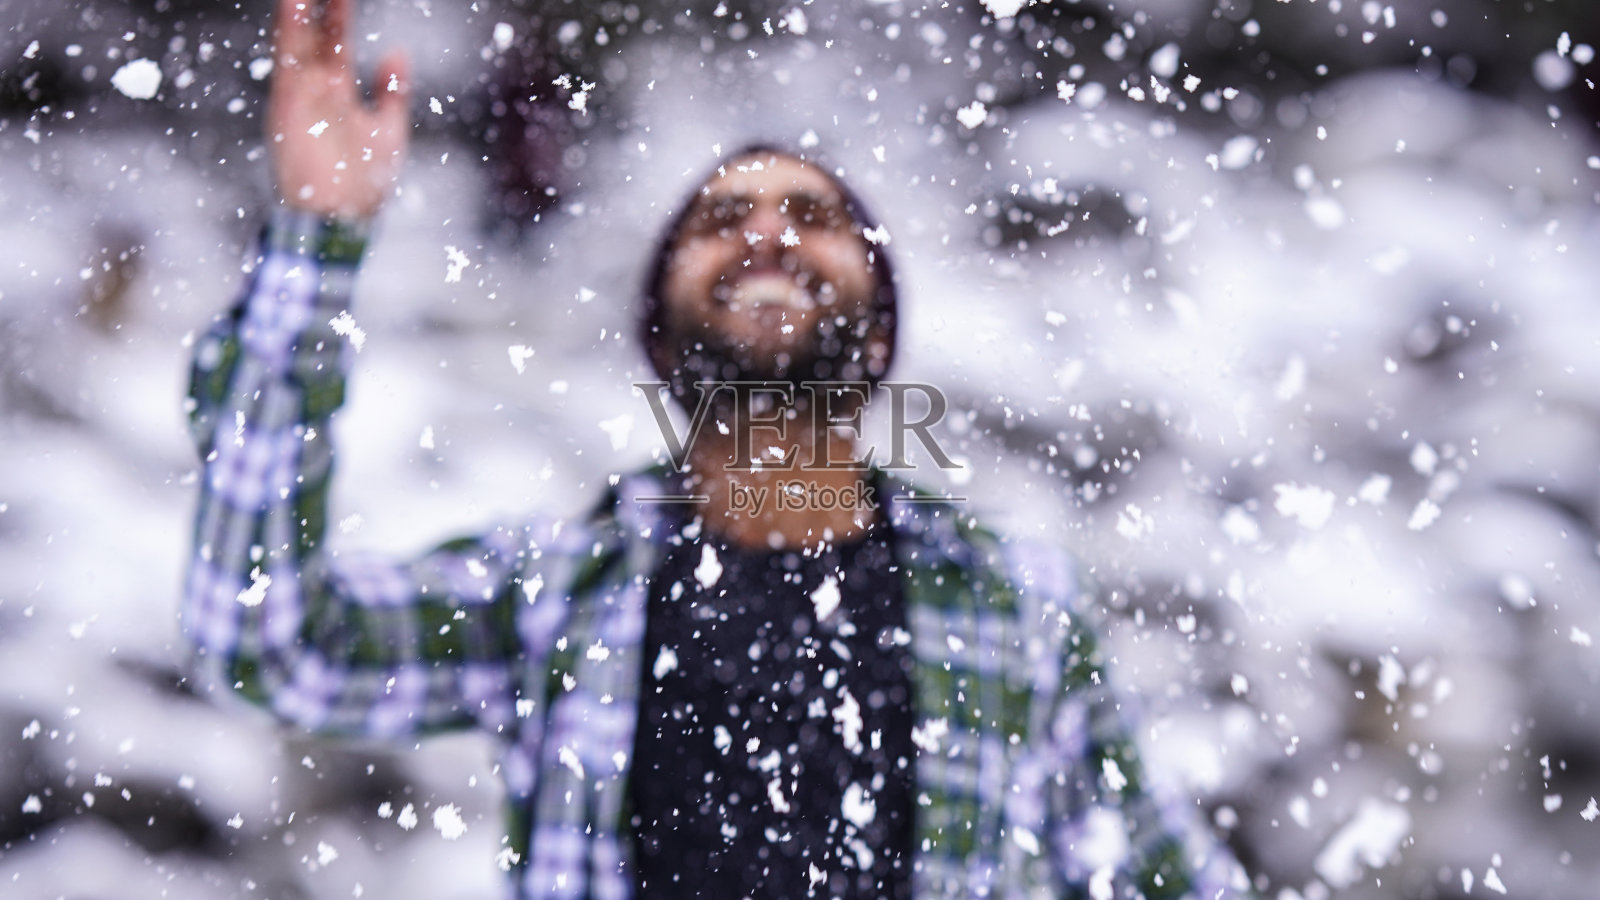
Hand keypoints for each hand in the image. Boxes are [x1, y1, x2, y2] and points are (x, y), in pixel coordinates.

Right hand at [267, 0, 409, 219]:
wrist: (340, 220)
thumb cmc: (363, 184)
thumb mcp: (388, 130)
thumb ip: (392, 92)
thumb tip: (397, 51)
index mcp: (339, 92)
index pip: (337, 42)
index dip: (338, 15)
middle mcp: (316, 89)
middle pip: (313, 35)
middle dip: (317, 7)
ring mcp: (301, 95)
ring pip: (296, 40)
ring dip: (297, 10)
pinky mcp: (288, 105)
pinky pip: (286, 62)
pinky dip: (288, 31)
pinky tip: (293, 2)